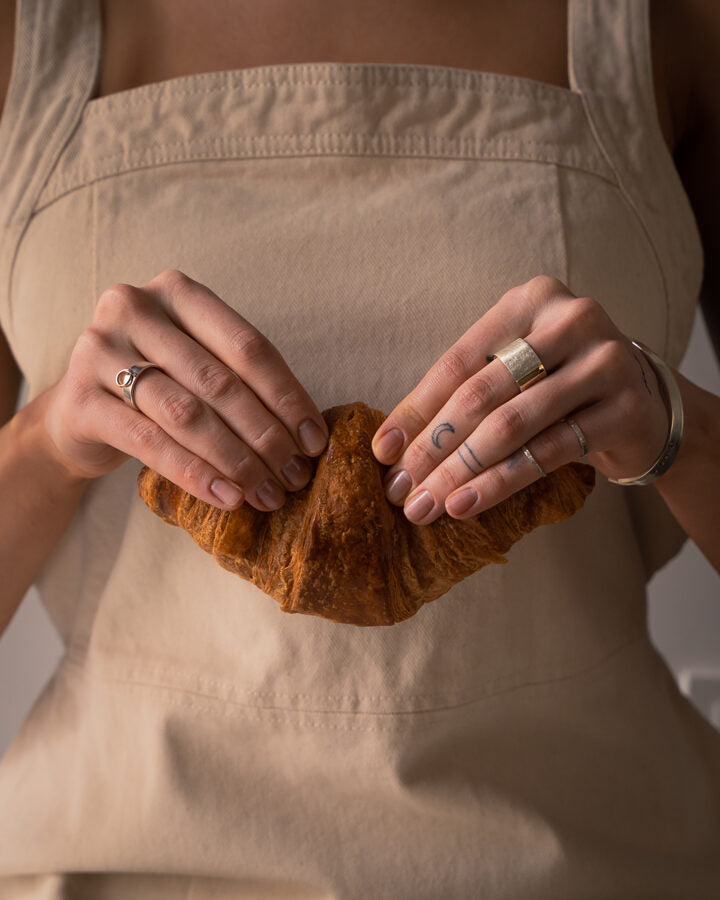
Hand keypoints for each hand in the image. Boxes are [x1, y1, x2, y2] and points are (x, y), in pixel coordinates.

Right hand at [42, 268, 328, 511]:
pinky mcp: (80, 400)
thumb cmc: (156, 385)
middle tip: (295, 475)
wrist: (77, 412)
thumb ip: (242, 380)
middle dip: (266, 436)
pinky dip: (195, 474)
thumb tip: (309, 436)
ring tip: (267, 493)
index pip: (247, 346)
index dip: (288, 396)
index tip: (315, 441)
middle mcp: (134, 308)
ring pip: (187, 414)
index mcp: (177, 291)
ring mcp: (99, 350)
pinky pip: (150, 443)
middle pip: (219, 381)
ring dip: (236, 461)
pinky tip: (227, 498)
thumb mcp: (198, 365)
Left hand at [371, 275, 670, 524]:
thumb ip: (462, 393)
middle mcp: (571, 320)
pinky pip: (547, 453)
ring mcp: (604, 362)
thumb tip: (390, 445)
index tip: (382, 452)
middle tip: (400, 489)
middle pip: (480, 393)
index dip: (415, 411)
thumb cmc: (558, 387)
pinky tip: (465, 505)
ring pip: (511, 425)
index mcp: (531, 301)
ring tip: (424, 506)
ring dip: (459, 472)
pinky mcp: (624, 408)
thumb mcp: (512, 372)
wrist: (643, 404)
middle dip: (432, 448)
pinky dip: (499, 483)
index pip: (457, 362)